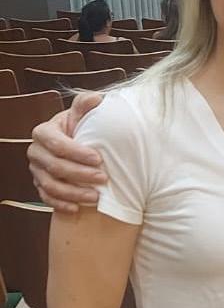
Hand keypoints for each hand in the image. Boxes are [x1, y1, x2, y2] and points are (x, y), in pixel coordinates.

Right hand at [27, 92, 105, 211]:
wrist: (78, 145)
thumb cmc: (82, 128)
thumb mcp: (83, 115)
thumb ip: (86, 105)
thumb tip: (96, 99)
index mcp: (44, 132)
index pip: (56, 143)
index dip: (77, 152)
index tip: (99, 159)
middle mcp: (36, 152)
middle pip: (54, 166)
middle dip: (80, 174)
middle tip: (103, 179)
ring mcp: (36, 171)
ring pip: (50, 185)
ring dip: (73, 193)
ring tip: (96, 197)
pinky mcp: (40, 186)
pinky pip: (46, 198)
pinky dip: (61, 204)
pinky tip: (78, 208)